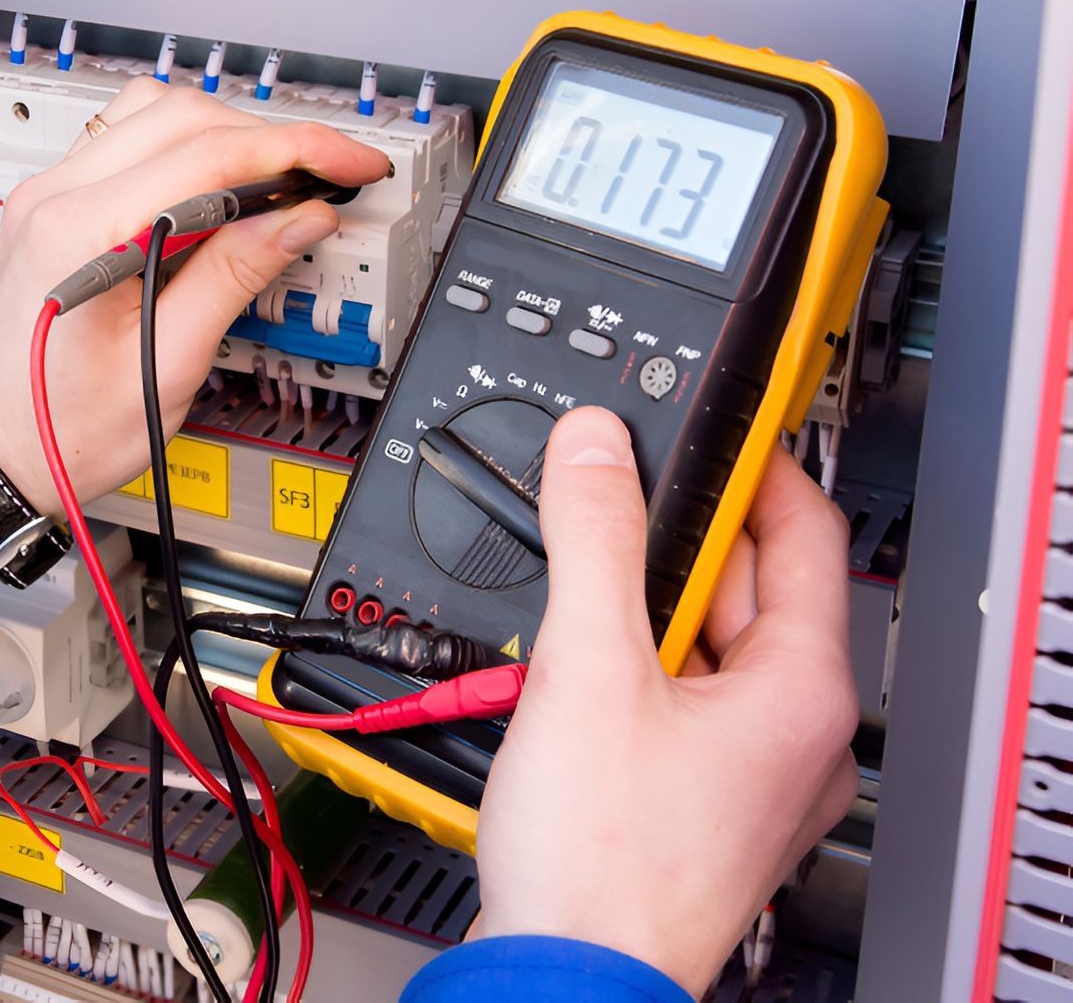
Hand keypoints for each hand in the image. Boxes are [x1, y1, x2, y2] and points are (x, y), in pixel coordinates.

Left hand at [0, 78, 387, 574]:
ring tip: (279, 182)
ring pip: (153, 115)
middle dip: (269, 137)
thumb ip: (234, 278)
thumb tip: (298, 219)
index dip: (295, 150)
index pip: (208, 154)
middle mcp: (54, 198)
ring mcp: (47, 196)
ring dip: (225, 134)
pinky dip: (183, 149)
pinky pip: (125, 142)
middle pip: (182, 116)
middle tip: (328, 175)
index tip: (349, 163)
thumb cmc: (61, 431)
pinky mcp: (51, 206)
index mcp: (81, 234)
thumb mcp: (168, 365)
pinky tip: (218, 189)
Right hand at [471, 407, 858, 995]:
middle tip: (607, 502)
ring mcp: (753, 774)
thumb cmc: (605, 860)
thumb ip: (595, 538)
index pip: (803, 530)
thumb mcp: (589, 665)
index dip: (751, 464)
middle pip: (748, 587)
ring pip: (708, 646)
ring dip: (645, 606)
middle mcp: (797, 734)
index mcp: (803, 690)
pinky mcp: (703, 802)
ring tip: (579, 594)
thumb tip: (597, 447)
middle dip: (674, 539)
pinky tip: (576, 668)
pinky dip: (634, 665)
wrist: (567, 975)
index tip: (704, 423)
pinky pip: (682, 699)